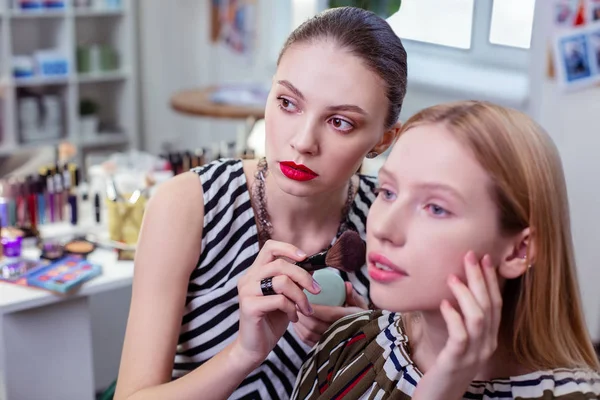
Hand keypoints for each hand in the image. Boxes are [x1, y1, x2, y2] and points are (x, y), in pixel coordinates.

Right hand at [233, 240, 320, 366]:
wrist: (255, 348)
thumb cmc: (271, 321)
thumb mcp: (287, 297)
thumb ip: (294, 281)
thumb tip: (311, 267)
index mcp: (255, 272)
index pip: (270, 247)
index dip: (289, 248)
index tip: (305, 258)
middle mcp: (248, 278)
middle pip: (280, 264)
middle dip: (303, 277)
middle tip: (317, 290)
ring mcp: (247, 291)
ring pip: (282, 281)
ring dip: (300, 296)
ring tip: (305, 310)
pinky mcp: (249, 306)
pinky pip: (279, 300)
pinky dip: (292, 309)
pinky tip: (294, 318)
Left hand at [293, 282, 368, 346]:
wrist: (364, 336)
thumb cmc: (361, 316)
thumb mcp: (360, 304)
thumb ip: (352, 295)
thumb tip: (346, 285)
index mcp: (350, 319)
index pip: (329, 314)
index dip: (315, 308)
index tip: (305, 299)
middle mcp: (340, 333)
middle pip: (315, 325)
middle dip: (303, 315)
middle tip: (295, 304)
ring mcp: (332, 343)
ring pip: (310, 334)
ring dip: (300, 323)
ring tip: (295, 312)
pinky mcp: (324, 350)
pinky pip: (309, 342)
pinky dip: (300, 332)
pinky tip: (298, 324)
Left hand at [414, 251, 501, 399]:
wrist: (440, 396)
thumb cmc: (447, 364)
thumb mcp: (460, 340)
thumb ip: (463, 319)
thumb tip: (456, 287)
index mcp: (489, 337)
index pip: (496, 303)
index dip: (491, 280)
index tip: (485, 257)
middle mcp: (486, 344)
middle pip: (489, 306)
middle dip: (480, 278)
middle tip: (469, 256)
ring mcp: (473, 354)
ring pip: (478, 318)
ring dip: (465, 294)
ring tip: (451, 277)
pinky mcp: (456, 361)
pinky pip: (460, 336)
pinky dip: (453, 316)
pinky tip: (444, 304)